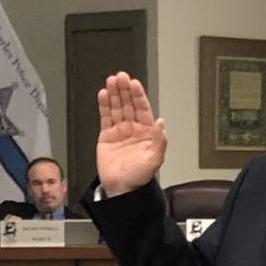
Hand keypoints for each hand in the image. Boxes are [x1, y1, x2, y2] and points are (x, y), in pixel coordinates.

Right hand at [96, 72, 166, 196]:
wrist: (121, 189)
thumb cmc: (139, 177)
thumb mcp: (155, 160)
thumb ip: (160, 141)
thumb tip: (162, 123)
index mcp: (147, 132)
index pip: (143, 109)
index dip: (138, 96)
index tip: (134, 84)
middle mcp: (133, 129)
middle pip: (129, 104)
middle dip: (125, 90)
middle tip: (121, 77)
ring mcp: (120, 131)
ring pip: (117, 108)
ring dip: (114, 94)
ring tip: (111, 81)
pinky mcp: (106, 136)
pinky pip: (105, 117)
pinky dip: (104, 106)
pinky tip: (104, 95)